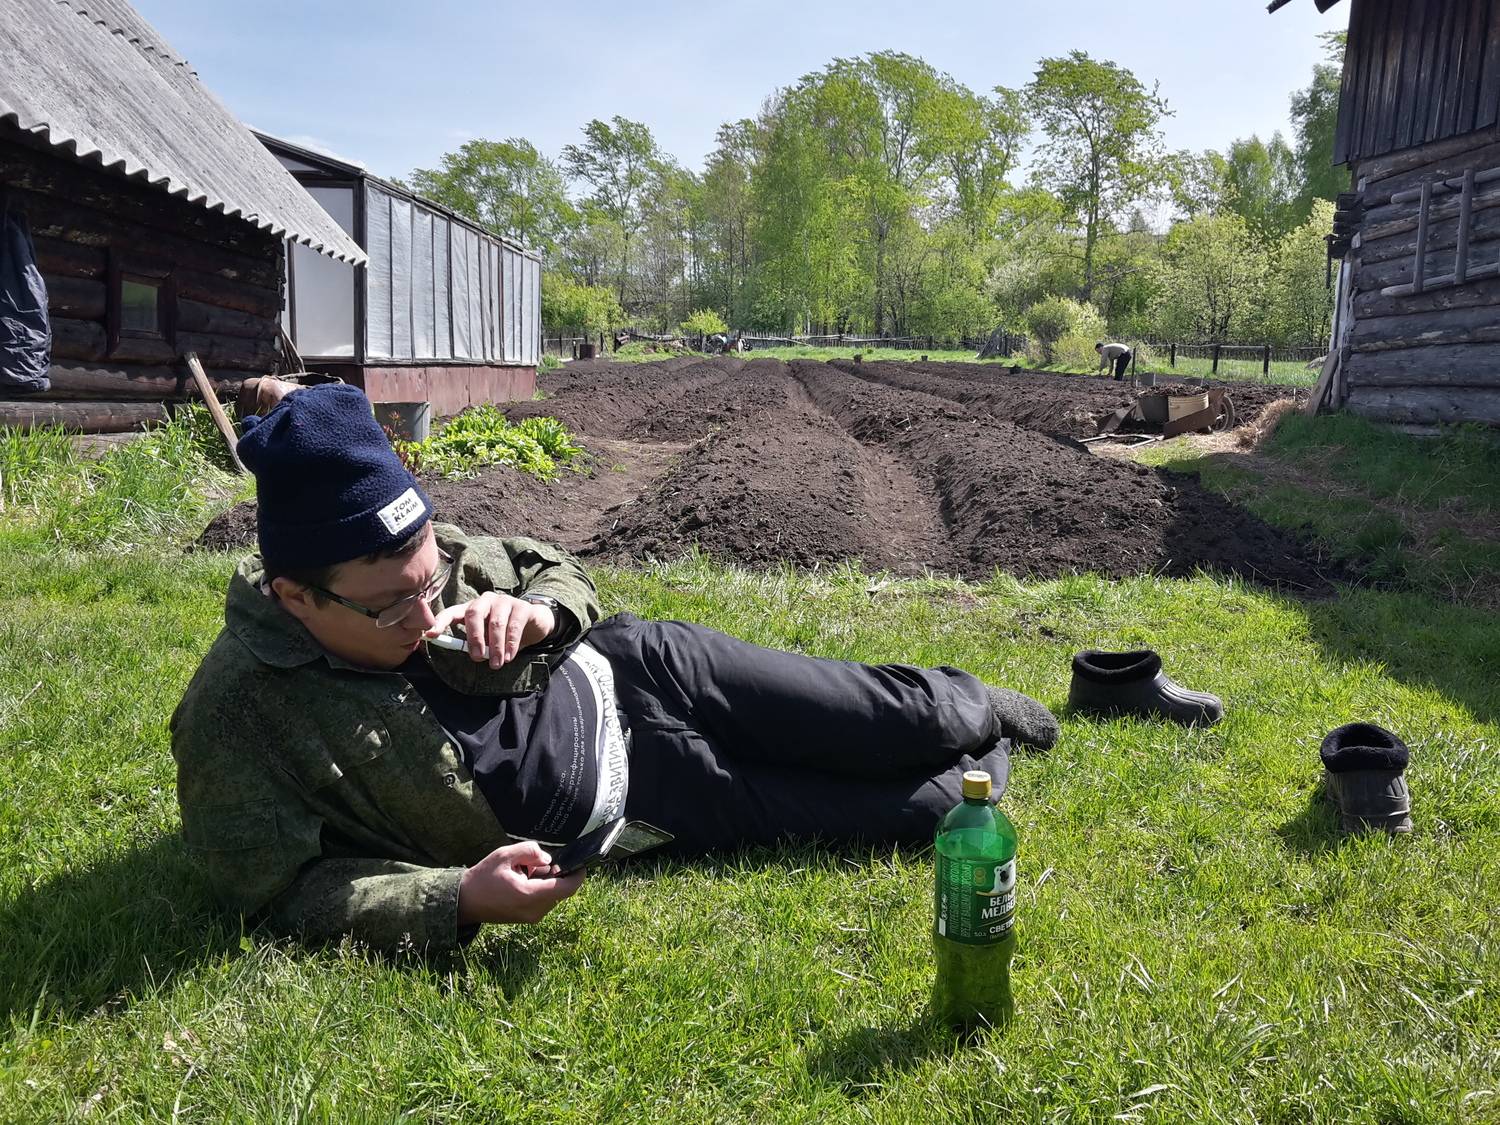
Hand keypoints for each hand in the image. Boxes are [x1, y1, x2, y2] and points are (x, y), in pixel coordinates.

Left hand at [425, 592, 555, 667]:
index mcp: (472, 608)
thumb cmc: (504, 632)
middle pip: (474, 613)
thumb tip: (472, 655)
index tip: (430, 635)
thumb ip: (477, 644)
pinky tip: (509, 656)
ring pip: (495, 622)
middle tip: (477, 658)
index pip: (452, 612)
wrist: (534, 623)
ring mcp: (504, 601)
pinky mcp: (521, 606)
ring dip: (495, 646)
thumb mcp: (488, 639)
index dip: (440, 622)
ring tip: (497, 663)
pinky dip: (510, 643)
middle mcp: (485, 600)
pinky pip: (513, 625)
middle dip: (474, 637)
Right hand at [457, 840, 583, 925]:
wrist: (464, 902)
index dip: (578, 875)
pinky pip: (543, 901)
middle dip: (556, 873)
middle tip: (536, 862)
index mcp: (530, 896)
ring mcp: (531, 917)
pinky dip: (539, 888)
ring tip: (524, 871)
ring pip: (552, 895)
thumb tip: (548, 859)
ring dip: (546, 881)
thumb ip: (530, 851)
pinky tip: (522, 879)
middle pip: (560, 890)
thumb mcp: (504, 856)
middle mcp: (534, 911)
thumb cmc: (482, 878)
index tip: (581, 862)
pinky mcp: (527, 918)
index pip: (567, 888)